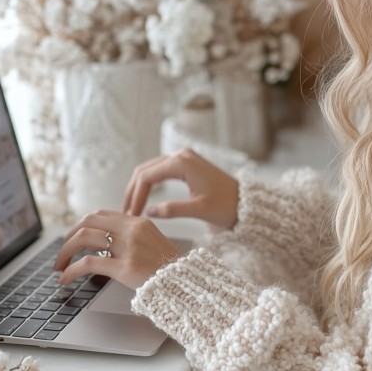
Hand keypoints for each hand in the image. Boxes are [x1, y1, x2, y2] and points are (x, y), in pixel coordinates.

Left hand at [54, 210, 179, 288]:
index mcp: (138, 222)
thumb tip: (106, 241)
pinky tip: (65, 278)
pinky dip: (71, 270)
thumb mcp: (153, 242)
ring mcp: (128, 248)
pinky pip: (88, 263)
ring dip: (65, 252)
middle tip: (62, 251)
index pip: (100, 214)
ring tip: (59, 266)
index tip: (74, 238)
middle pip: (88, 221)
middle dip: (69, 236)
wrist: (187, 284)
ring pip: (84, 238)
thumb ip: (131, 237)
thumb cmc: (170, 268)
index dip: (81, 225)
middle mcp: (132, 230)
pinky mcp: (125, 268)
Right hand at [122, 148, 238, 228]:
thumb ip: (173, 210)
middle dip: (133, 191)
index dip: (135, 196)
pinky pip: (161, 171)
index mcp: (182, 163)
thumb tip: (148, 213)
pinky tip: (144, 199)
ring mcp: (184, 158)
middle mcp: (181, 155)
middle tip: (125, 212)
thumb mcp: (199, 210)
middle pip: (145, 170)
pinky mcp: (187, 164)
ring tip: (132, 208)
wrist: (246, 202)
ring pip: (151, 169)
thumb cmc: (227, 206)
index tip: (130, 215)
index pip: (147, 177)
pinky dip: (150, 184)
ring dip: (140, 187)